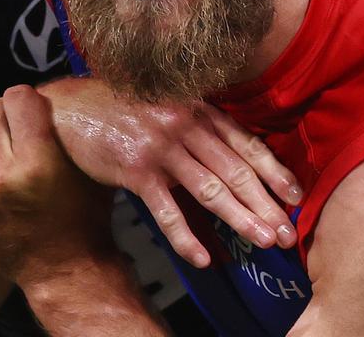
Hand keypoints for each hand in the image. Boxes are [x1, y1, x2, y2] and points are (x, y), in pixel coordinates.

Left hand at [0, 86, 116, 286]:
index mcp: (38, 162)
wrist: (66, 273)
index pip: (16, 97)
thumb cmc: (86, 217)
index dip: (27, 98)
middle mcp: (2, 177)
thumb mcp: (90, 167)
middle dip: (5, 112)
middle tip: (18, 125)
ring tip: (5, 149)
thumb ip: (68, 130)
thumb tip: (48, 92)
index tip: (33, 107)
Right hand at [42, 77, 302, 267]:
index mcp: (197, 109)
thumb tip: (232, 157)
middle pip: (235, 170)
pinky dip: (186, 237)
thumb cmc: (119, 108)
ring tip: (263, 241)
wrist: (68, 108)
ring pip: (210, 190)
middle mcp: (184, 124)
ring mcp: (160, 148)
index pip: (245, 143)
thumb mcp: (166, 105)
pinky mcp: (135, 171)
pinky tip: (202, 258)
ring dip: (240, 219)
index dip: (274, 171)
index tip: (295, 196)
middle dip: (265, 203)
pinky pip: (167, 211)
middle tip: (287, 232)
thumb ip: (197, 125)